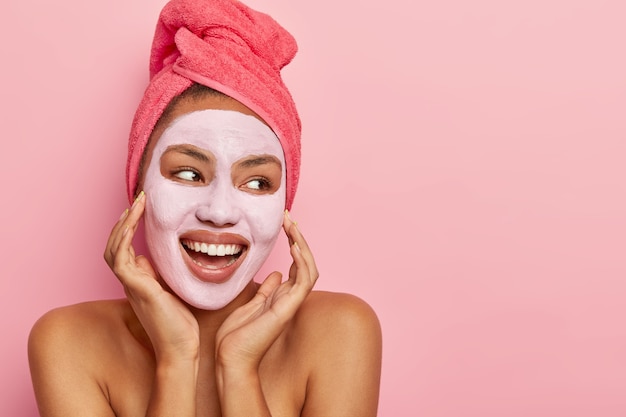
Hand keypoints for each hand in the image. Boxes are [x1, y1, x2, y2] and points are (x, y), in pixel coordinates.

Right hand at [104, 192, 199, 360]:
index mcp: (138, 281)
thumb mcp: (168, 291)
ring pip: (113, 250)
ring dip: (122, 225)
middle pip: (114, 246)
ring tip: (135, 205)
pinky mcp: (139, 290)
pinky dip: (123, 240)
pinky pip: (120, 260)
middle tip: (138, 199)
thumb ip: (155, 275)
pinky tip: (131, 224)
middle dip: (123, 221)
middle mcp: (131, 282)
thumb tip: (144, 257)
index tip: (142, 208)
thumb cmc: (179, 324)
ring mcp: (132, 286)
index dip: (128, 228)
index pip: (124, 249)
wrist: (181, 350)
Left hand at [215, 211, 318, 370]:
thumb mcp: (250, 304)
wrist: (230, 360)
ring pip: (310, 268)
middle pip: (305, 262)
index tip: (284, 223)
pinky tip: (294, 245)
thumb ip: (265, 290)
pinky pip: (304, 281)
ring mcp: (290, 303)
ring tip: (292, 225)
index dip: (294, 241)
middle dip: (299, 238)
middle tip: (288, 217)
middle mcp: (289, 298)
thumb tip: (276, 275)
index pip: (297, 264)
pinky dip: (303, 262)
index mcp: (281, 296)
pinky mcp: (287, 309)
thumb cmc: (236, 337)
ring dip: (303, 244)